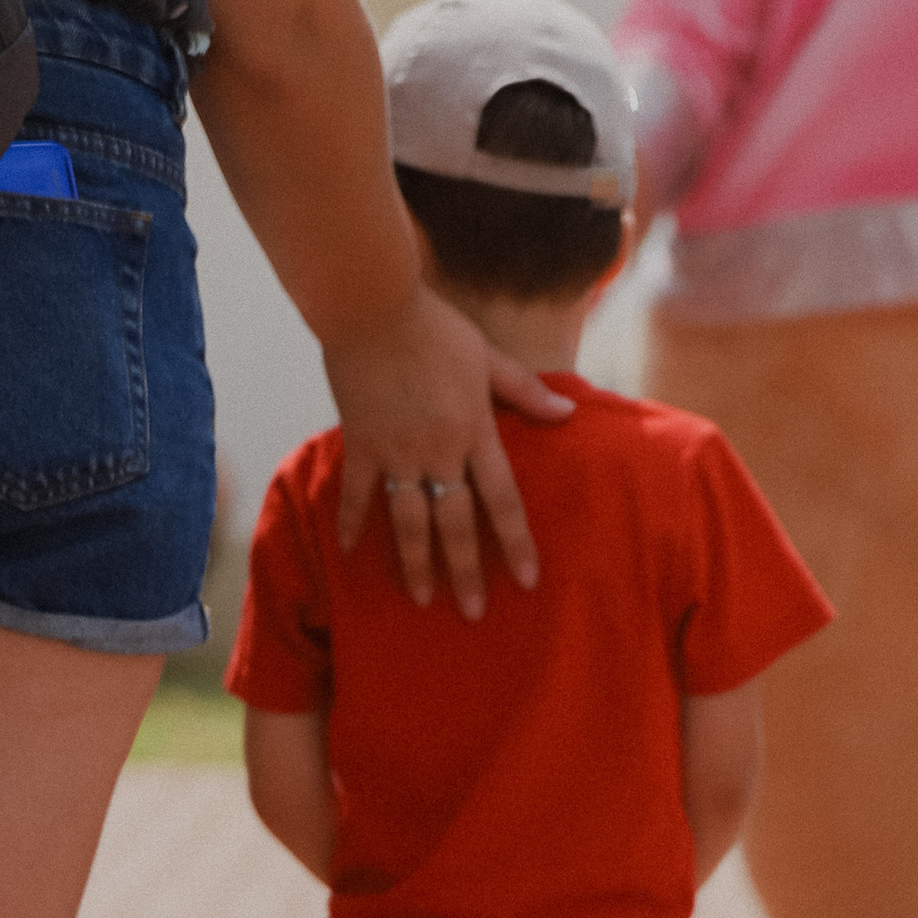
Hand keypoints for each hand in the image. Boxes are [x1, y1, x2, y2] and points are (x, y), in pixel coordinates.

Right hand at [327, 282, 572, 619]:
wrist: (373, 303)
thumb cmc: (435, 326)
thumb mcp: (488, 357)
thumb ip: (525, 392)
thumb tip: (566, 415)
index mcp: (475, 432)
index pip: (502, 500)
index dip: (516, 542)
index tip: (528, 580)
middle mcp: (438, 451)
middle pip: (456, 524)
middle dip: (466, 571)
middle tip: (472, 613)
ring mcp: (396, 451)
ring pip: (409, 520)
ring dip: (415, 563)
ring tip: (421, 599)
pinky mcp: (360, 441)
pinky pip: (358, 491)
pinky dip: (353, 521)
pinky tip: (351, 551)